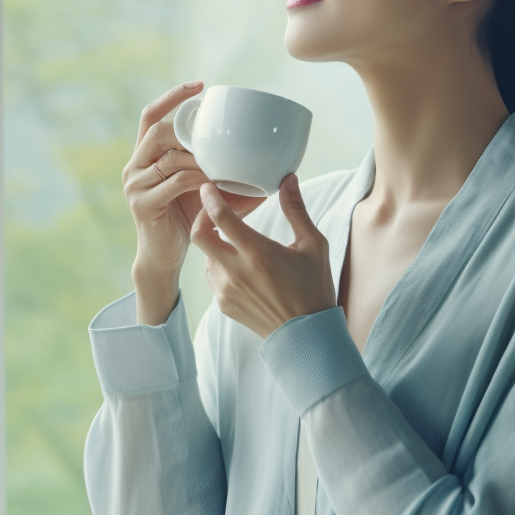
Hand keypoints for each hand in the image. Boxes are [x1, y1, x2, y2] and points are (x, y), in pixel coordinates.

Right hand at [123, 81, 210, 320]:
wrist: (166, 256)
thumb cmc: (188, 217)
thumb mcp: (205, 187)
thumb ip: (225, 171)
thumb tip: (271, 164)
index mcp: (146, 155)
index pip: (150, 116)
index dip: (172, 97)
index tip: (200, 85)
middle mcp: (135, 166)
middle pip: (158, 132)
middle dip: (190, 130)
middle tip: (218, 136)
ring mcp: (136, 185)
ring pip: (169, 156)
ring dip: (200, 157)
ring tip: (223, 161)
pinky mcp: (143, 204)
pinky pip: (174, 182)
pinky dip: (198, 178)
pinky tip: (214, 181)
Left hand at [191, 172, 337, 339]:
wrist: (306, 334)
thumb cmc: (314, 287)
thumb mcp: (313, 245)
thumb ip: (296, 210)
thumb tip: (288, 179)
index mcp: (258, 254)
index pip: (221, 219)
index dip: (210, 199)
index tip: (208, 186)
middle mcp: (236, 272)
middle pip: (200, 237)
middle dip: (202, 217)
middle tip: (213, 209)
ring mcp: (226, 291)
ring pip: (207, 257)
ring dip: (215, 244)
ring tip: (233, 239)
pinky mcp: (224, 305)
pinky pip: (213, 276)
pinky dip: (220, 264)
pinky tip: (240, 264)